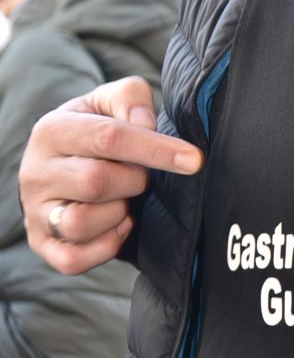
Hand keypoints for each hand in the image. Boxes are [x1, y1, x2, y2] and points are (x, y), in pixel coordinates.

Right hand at [20, 76, 203, 275]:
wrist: (64, 164)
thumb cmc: (95, 130)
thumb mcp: (110, 101)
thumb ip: (130, 98)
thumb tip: (144, 125)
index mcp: (52, 130)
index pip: (108, 138)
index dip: (156, 149)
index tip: (194, 160)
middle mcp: (35, 173)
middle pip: (96, 182)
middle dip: (134, 180)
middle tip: (142, 175)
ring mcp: (35, 213)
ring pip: (81, 223)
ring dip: (118, 213)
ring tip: (125, 198)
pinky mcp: (42, 245)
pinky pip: (74, 259)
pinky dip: (106, 245)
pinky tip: (119, 223)